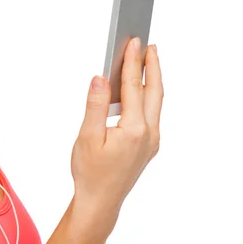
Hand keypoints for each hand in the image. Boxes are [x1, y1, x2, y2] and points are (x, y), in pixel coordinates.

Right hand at [70, 37, 163, 211]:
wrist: (100, 201)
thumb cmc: (90, 172)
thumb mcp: (87, 136)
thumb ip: (95, 105)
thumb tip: (101, 78)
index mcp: (134, 130)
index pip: (134, 87)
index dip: (132, 62)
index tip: (133, 42)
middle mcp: (149, 134)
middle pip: (154, 91)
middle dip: (152, 66)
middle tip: (148, 45)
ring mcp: (151, 141)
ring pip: (155, 102)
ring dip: (152, 80)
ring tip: (147, 61)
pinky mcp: (148, 145)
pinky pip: (152, 113)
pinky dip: (148, 95)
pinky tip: (140, 90)